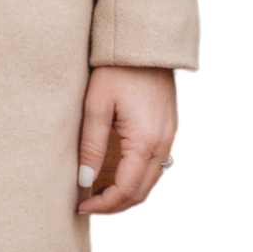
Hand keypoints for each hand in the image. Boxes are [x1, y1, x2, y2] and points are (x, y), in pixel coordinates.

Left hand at [77, 66, 179, 217]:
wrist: (145, 44)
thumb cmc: (117, 69)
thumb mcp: (97, 104)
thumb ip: (92, 145)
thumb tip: (85, 181)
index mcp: (145, 142)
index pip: (127, 190)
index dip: (104, 205)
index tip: (82, 207)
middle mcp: (164, 146)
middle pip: (142, 193)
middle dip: (116, 206)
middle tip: (89, 207)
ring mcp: (170, 139)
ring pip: (152, 183)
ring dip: (128, 195)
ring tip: (99, 195)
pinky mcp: (169, 131)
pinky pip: (157, 168)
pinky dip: (139, 180)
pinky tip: (118, 176)